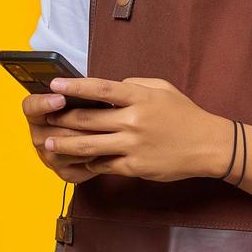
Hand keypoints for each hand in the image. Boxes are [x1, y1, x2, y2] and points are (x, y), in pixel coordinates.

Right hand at [21, 90, 112, 183]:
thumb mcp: (81, 98)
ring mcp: (50, 157)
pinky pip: (82, 163)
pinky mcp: (65, 172)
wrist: (97, 141)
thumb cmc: (88, 112)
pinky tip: (107, 145)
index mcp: (37, 114)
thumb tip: (89, 89)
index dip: (45, 103)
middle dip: (80, 121)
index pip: (31, 106)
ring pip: (71, 147)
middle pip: (55, 129)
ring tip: (109, 129)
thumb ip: (79, 94)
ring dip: (91, 137)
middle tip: (101, 114)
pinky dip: (97, 153)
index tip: (61, 99)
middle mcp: (39, 137)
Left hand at [42, 76, 227, 181]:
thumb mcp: (162, 88)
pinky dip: (89, 162)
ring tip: (49, 143)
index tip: (54, 84)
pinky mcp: (135, 166)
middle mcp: (133, 121)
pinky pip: (104, 165)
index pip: (100, 88)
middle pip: (88, 119)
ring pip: (89, 145)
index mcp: (139, 97)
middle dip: (62, 118)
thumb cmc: (184, 114)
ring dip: (65, 144)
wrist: (207, 145)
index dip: (74, 86)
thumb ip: (134, 84)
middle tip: (44, 117)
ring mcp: (133, 145)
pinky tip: (78, 160)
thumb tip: (107, 88)